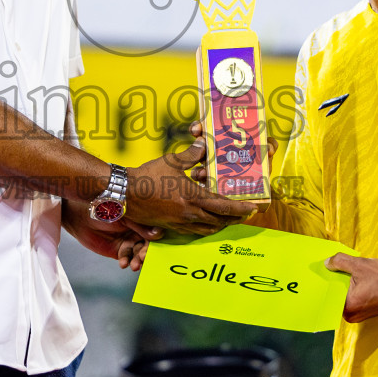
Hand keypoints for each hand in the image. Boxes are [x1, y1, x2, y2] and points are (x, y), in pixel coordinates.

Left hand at [62, 202, 153, 269]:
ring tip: (134, 265)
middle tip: (143, 258)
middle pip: (148, 245)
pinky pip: (127, 258)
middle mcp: (138, 231)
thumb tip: (158, 234)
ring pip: (138, 253)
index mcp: (143, 220)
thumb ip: (140, 225)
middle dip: (146, 252)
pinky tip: (123, 264)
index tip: (155, 248)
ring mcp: (129, 241)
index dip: (157, 241)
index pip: (155, 232)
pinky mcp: (119, 251)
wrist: (81, 216)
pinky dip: (126, 261)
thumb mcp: (124, 214)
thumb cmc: (104, 207)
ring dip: (137, 260)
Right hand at [127, 122, 255, 235]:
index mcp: (193, 197)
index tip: (253, 208)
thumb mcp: (171, 161)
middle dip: (235, 219)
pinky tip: (206, 223)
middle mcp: (189, 214)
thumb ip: (191, 154)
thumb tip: (203, 144)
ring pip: (208, 229)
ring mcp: (180, 223)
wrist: (124, 193)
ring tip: (229, 219)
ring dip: (221, 225)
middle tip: (245, 214)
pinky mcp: (170, 227)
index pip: (224, 206)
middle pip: (220, 221)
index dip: (241, 208)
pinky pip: (193, 232)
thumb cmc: (148, 176)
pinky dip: (205, 228)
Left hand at [326, 253, 377, 322]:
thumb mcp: (359, 265)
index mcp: (347, 307)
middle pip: (335, 296)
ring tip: (342, 272)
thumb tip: (327, 263)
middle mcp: (351, 316)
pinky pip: (352, 300)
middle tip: (330, 268)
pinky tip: (354, 279)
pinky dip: (352, 290)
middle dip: (335, 282)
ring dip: (344, 286)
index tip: (321, 271)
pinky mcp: (366, 312)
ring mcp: (359, 315)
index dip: (325, 280)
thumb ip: (340, 262)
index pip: (329, 293)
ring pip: (344, 297)